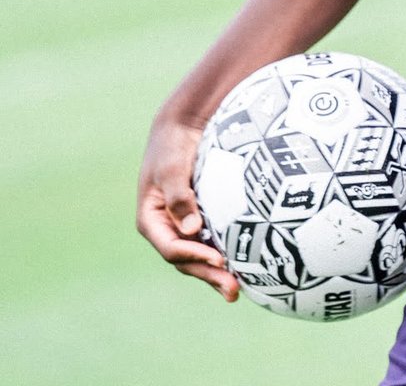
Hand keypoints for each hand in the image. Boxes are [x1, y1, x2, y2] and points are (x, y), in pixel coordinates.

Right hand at [136, 115, 240, 301]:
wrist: (183, 125)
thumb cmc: (173, 145)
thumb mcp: (171, 168)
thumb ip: (179, 196)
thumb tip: (191, 230)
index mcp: (151, 220)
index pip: (171, 247)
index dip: (194, 256)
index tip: (218, 260)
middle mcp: (166, 228)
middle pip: (186, 260)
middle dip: (208, 275)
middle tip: (233, 290)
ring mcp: (183, 225)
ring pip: (199, 256)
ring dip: (216, 273)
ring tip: (238, 290)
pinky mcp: (200, 218)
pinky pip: (211, 241)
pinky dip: (224, 254)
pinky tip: (244, 265)